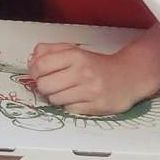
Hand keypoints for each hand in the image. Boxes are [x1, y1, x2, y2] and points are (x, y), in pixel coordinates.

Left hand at [25, 42, 155, 116]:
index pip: (40, 65)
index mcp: (76, 56)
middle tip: (52, 84)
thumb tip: (31, 60)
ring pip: (54, 99)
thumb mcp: (73, 50)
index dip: (35, 71)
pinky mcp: (96, 107)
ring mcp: (90, 91)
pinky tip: (77, 98)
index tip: (39, 73)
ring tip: (66, 90)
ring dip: (56, 97)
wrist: (128, 77)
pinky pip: (68, 109)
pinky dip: (69, 105)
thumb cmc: (96, 65)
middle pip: (44, 85)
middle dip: (44, 86)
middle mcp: (83, 72)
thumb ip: (49, 51)